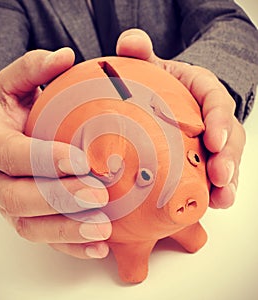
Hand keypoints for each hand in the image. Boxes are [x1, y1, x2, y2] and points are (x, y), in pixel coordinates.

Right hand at [0, 48, 111, 257]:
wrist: (12, 139)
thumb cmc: (18, 112)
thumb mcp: (20, 85)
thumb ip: (35, 69)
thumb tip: (63, 56)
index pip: (10, 154)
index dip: (41, 158)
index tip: (79, 159)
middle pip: (17, 197)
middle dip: (57, 198)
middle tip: (97, 194)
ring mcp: (10, 205)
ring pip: (30, 227)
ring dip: (67, 230)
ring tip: (103, 228)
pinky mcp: (27, 220)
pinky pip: (45, 240)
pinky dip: (72, 245)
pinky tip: (99, 245)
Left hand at [116, 29, 245, 208]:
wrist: (159, 98)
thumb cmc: (156, 82)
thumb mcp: (150, 65)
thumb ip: (139, 52)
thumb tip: (129, 43)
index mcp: (202, 90)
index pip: (218, 101)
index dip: (219, 120)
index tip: (213, 139)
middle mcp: (211, 117)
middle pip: (229, 136)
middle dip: (228, 158)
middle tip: (221, 176)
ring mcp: (210, 140)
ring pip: (226, 160)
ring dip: (227, 181)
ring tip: (221, 199)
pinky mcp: (202, 158)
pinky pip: (213, 174)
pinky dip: (213, 190)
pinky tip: (211, 204)